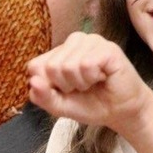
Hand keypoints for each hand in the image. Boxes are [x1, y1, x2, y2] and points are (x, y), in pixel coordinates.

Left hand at [27, 32, 152, 136]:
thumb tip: (32, 81)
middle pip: (50, 67)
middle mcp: (74, 41)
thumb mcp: (59, 106)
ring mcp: (92, 41)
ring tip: (93, 82)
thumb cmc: (90, 104)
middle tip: (82, 87)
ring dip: (80, 83)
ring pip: (67, 66)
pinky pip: (86, 64)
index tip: (65, 91)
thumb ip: (42, 96)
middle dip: (65, 86)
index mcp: (59, 52)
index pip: (34, 66)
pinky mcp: (107, 47)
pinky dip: (92, 78)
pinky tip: (102, 77)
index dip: (47, 87)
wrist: (120, 112)